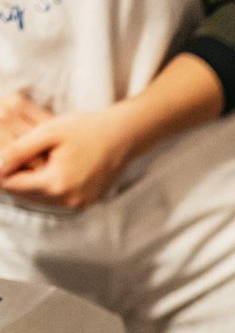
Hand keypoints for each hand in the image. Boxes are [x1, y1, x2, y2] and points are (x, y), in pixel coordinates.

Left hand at [0, 107, 136, 208]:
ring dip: (29, 185)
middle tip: (8, 161)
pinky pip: (57, 199)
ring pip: (40, 199)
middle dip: (13, 179)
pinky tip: (46, 171)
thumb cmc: (86, 129)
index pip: (12, 185)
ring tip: (23, 165)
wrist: (124, 136)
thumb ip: (18, 150)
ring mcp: (80, 203)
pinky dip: (47, 188)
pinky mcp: (87, 202)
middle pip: (24, 195)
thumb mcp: (47, 133)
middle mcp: (68, 200)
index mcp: (56, 183)